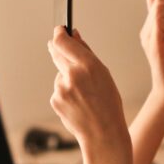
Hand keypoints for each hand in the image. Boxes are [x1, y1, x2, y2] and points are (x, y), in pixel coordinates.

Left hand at [47, 27, 129, 151]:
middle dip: (57, 49)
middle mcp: (72, 75)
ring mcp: (61, 88)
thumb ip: (86, 53)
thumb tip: (75, 36)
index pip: (63, 41)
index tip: (59, 30)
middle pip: (56, 53)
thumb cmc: (109, 103)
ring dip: (67, 78)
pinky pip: (59, 90)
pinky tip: (78, 103)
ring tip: (84, 94)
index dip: (59, 33)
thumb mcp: (104, 74)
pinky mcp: (55, 100)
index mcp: (88, 65)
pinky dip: (66, 93)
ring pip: (60, 74)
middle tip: (59, 47)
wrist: (103, 133)